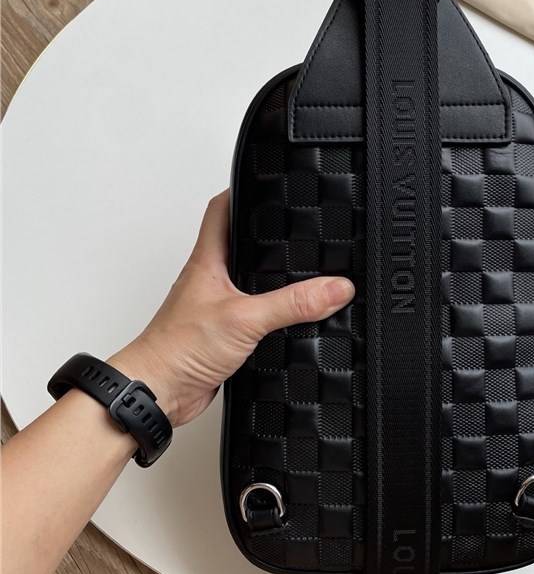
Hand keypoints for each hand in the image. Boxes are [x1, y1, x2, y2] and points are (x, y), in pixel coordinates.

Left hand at [106, 189, 354, 426]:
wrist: (157, 391)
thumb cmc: (177, 349)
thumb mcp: (246, 318)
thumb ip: (293, 302)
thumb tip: (335, 288)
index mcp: (208, 260)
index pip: (221, 209)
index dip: (242, 190)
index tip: (267, 182)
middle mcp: (210, 277)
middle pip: (236, 240)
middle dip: (263, 230)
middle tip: (289, 221)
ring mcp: (214, 304)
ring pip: (245, 277)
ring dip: (268, 272)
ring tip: (296, 265)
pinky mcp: (222, 332)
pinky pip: (251, 311)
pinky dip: (270, 309)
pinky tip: (286, 316)